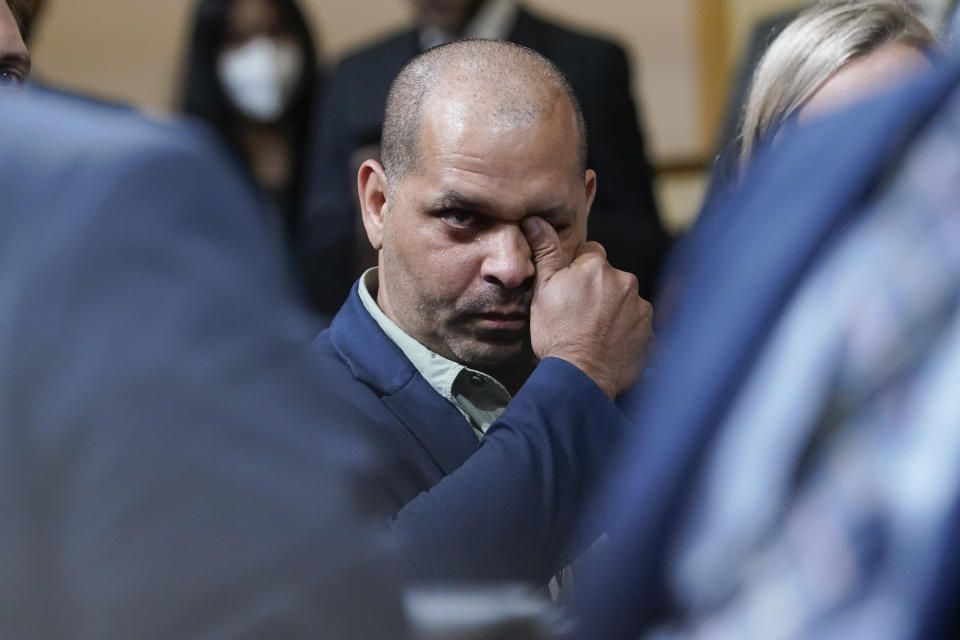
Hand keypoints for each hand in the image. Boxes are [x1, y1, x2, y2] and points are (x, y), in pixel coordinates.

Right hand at [521, 217, 652, 398]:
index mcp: (597, 266)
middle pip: (609, 277)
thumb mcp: (542, 290)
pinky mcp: (650, 332)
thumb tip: (535, 219)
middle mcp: (625, 281)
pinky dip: (625, 331)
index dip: (576, 271)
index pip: (589, 254)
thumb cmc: (556, 334)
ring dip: (613, 310)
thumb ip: (545, 251)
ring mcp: (641, 307)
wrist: (581, 377)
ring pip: (624, 300)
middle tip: (579, 314)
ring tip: (594, 332)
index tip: (568, 291)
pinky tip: (608, 344)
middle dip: (597, 289)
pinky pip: (636, 324)